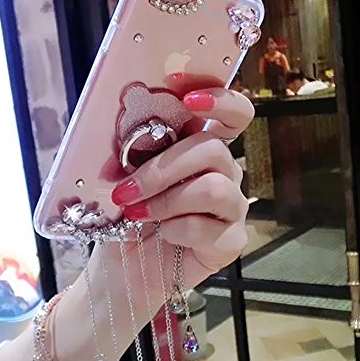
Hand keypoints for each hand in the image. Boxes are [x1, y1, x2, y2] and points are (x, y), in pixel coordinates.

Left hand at [111, 87, 253, 282]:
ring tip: (136, 214)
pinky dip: (177, 230)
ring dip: (166, 201)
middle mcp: (224, 173)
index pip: (234, 115)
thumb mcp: (125, 174)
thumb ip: (135, 147)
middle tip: (126, 190)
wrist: (126, 265)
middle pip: (213, 150)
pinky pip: (210, 228)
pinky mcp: (231, 241)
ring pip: (213, 188)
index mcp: (202, 149)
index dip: (220, 99)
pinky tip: (163, 234)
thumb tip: (130, 117)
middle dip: (163, 168)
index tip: (186, 96)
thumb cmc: (129, 214)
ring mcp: (232, 208)